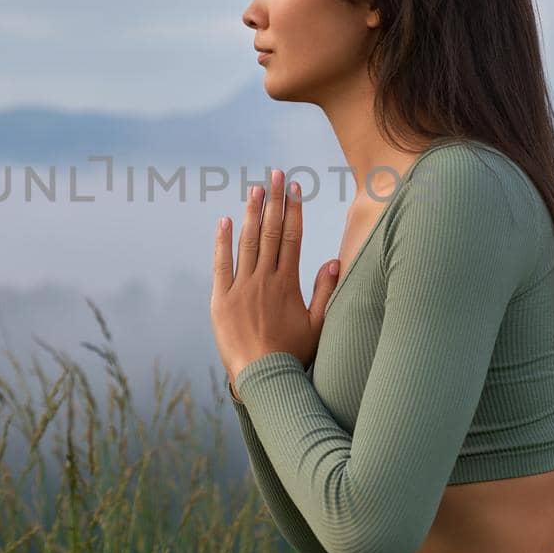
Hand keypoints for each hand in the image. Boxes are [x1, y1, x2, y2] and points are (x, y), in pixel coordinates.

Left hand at [211, 169, 340, 395]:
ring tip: (255, 189)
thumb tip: (333, 261)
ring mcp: (241, 288)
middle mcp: (264, 280)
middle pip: (270, 231)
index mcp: (288, 284)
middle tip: (275, 174)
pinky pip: (221, 264)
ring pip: (246, 242)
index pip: (292, 237)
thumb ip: (326, 292)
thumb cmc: (293, 355)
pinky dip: (222, 242)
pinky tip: (225, 221)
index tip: (294, 188)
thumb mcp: (318, 325)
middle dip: (274, 200)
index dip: (293, 210)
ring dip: (251, 213)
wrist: (263, 379)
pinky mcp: (220, 300)